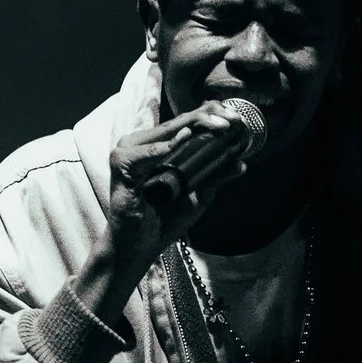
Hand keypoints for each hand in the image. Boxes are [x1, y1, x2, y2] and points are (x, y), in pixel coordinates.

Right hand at [103, 105, 252, 273]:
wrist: (143, 246)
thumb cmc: (165, 220)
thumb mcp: (198, 195)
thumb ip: (215, 176)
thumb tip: (241, 163)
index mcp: (160, 148)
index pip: (187, 123)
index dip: (211, 116)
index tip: (236, 120)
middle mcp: (144, 146)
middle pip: (178, 123)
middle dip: (208, 116)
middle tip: (232, 120)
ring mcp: (131, 154)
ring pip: (164, 132)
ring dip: (192, 126)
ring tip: (218, 126)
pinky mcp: (121, 167)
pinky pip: (142, 154)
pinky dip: (162, 148)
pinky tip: (182, 140)